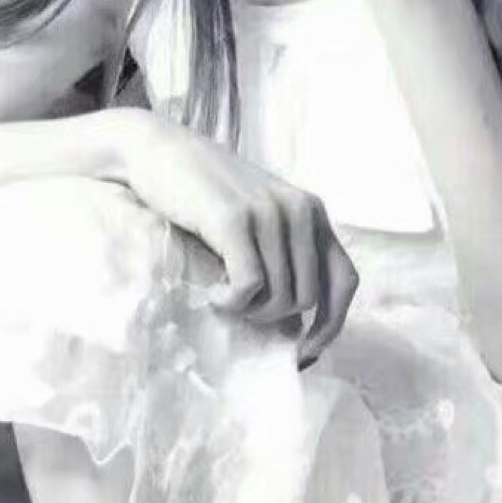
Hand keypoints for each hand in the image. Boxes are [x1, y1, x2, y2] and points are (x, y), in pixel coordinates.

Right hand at [121, 113, 357, 365]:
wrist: (156, 150)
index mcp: (313, 213)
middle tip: (241, 314)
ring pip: (280, 298)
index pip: (345, 281)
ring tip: (222, 297)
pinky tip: (213, 295)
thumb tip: (295, 328)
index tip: (305, 352)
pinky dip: (232, 303)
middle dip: (274, 320)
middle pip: (308, 298)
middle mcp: (301, 211)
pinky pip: (250, 286)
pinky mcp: (235, 220)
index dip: (331, 324)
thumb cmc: (202, 195)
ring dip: (249, 313)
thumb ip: (282, 258)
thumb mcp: (256, 221)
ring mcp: (269, 213)